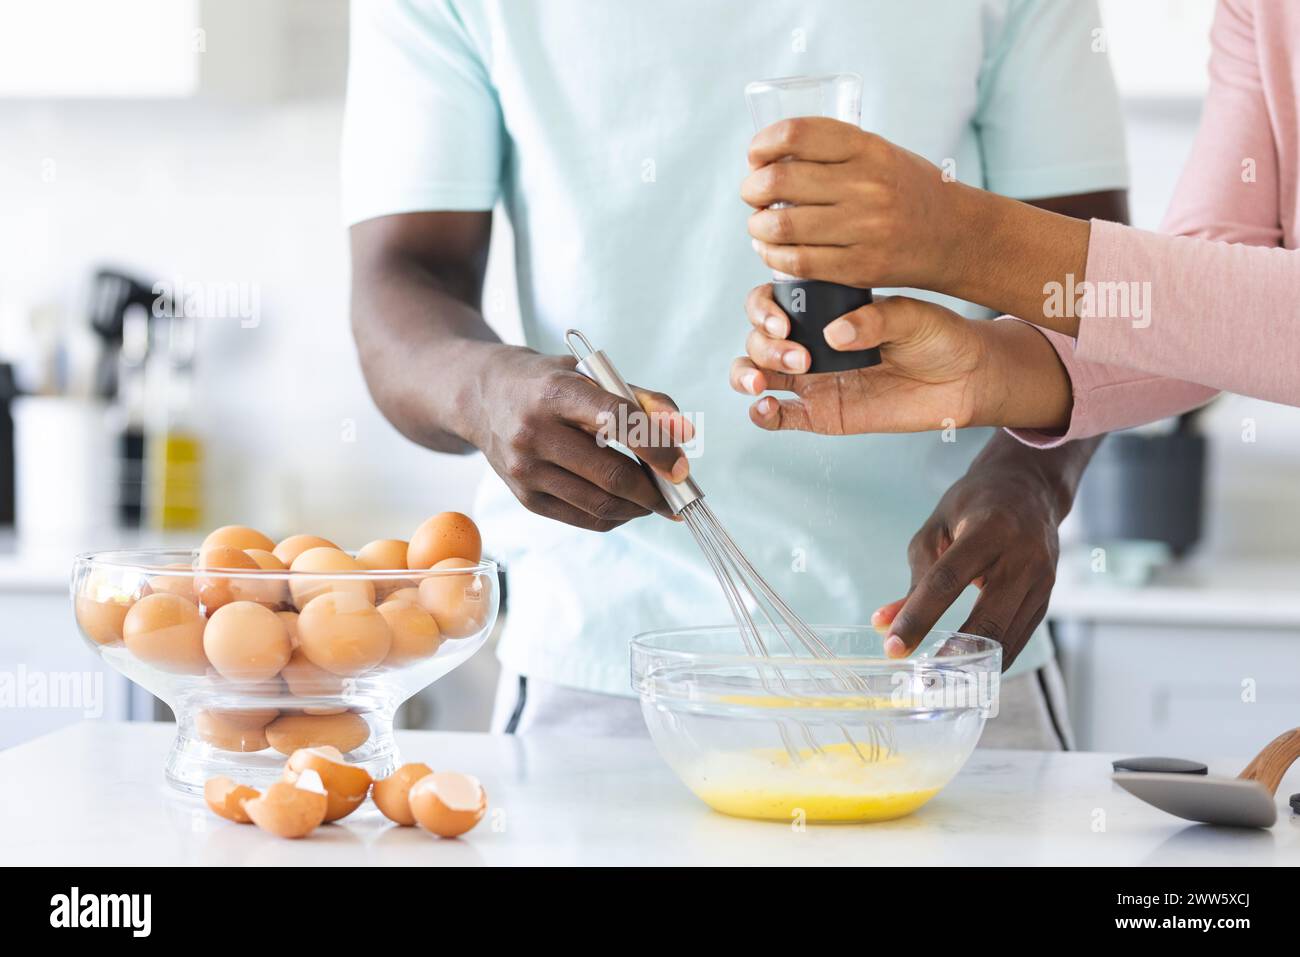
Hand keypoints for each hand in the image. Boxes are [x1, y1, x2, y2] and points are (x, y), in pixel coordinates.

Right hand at [468, 346, 691, 531]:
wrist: (482, 397)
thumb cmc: (549, 383)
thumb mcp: (592, 374)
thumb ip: (644, 400)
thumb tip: (684, 435)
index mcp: (555, 392)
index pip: (617, 421)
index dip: (656, 448)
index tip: (681, 467)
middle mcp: (534, 431)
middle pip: (610, 474)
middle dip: (654, 490)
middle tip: (679, 492)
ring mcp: (526, 469)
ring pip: (599, 503)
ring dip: (639, 508)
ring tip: (658, 500)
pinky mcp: (525, 497)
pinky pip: (583, 517)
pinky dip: (615, 517)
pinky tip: (629, 505)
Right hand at [731, 285, 990, 432]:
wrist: (965, 379)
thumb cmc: (939, 338)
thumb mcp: (912, 317)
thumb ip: (874, 320)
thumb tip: (835, 333)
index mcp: (824, 310)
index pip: (772, 302)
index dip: (763, 310)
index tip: (783, 323)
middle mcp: (811, 341)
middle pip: (757, 339)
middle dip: (764, 347)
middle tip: (800, 358)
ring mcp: (812, 379)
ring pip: (756, 373)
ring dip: (748, 375)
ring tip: (764, 385)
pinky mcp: (821, 413)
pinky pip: (779, 417)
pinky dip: (762, 414)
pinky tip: (765, 408)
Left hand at [741, 118, 967, 290]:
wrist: (954, 235)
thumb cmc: (906, 190)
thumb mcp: (880, 153)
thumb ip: (833, 152)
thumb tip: (768, 160)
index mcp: (868, 149)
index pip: (796, 134)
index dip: (763, 145)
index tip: (756, 156)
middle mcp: (866, 185)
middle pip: (780, 181)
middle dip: (752, 188)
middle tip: (752, 194)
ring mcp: (864, 228)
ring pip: (782, 226)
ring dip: (757, 225)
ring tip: (759, 224)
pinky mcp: (860, 267)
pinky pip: (798, 262)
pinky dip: (771, 255)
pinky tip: (769, 249)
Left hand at [872, 447, 1065, 667]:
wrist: (1031, 488)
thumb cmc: (974, 505)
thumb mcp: (937, 527)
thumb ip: (915, 576)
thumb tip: (884, 623)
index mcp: (989, 529)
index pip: (947, 580)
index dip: (918, 617)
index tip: (893, 647)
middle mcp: (1023, 556)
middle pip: (988, 618)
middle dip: (953, 654)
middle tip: (923, 679)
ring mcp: (1042, 580)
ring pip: (1007, 637)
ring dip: (973, 666)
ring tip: (940, 684)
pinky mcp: (1047, 598)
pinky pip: (1018, 638)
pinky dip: (992, 659)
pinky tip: (967, 672)